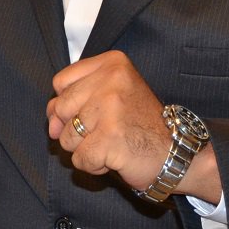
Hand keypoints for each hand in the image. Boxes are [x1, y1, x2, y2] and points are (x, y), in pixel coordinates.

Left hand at [47, 50, 179, 191]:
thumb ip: (75, 100)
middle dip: (76, 129)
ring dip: (86, 148)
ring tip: (113, 143)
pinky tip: (115, 158)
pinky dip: (94, 165)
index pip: (60, 82)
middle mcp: (112, 80)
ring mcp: (111, 109)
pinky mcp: (110, 138)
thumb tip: (51, 126)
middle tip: (107, 131)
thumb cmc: (140, 125)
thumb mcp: (112, 95)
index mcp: (112, 63)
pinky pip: (80, 159)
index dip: (69, 105)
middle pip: (60, 109)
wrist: (177, 153)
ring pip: (66, 137)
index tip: (93, 112)